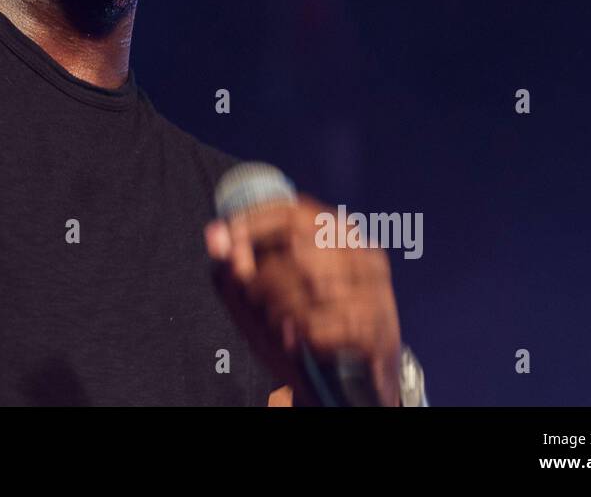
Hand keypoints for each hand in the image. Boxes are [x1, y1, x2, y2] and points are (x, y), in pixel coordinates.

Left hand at [204, 194, 402, 406]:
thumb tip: (214, 235)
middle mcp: (364, 256)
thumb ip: (237, 263)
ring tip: (274, 322)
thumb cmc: (305, 321)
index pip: (291, 212)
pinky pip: (324, 325)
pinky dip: (299, 335)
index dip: (251, 223)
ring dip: (279, 308)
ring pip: (311, 286)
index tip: (224, 242)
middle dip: (263, 276)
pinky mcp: (376, 331)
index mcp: (341, 233)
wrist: (356, 378)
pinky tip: (298, 341)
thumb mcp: (267, 290)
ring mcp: (375, 292)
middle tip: (252, 297)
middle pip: (298, 249)